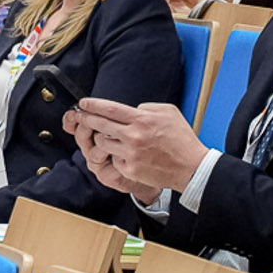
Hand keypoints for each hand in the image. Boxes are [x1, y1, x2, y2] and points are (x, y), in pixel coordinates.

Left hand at [66, 97, 208, 195]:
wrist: (190, 166)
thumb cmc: (181, 139)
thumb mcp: (169, 112)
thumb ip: (147, 107)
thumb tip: (133, 109)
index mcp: (142, 119)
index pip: (110, 109)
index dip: (93, 105)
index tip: (83, 103)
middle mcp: (133, 136)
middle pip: (100, 124)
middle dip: (87, 119)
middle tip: (82, 117)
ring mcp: (130, 154)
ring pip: (103, 143)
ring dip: (103, 138)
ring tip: (113, 138)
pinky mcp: (129, 169)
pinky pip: (114, 158)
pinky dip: (118, 155)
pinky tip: (129, 155)